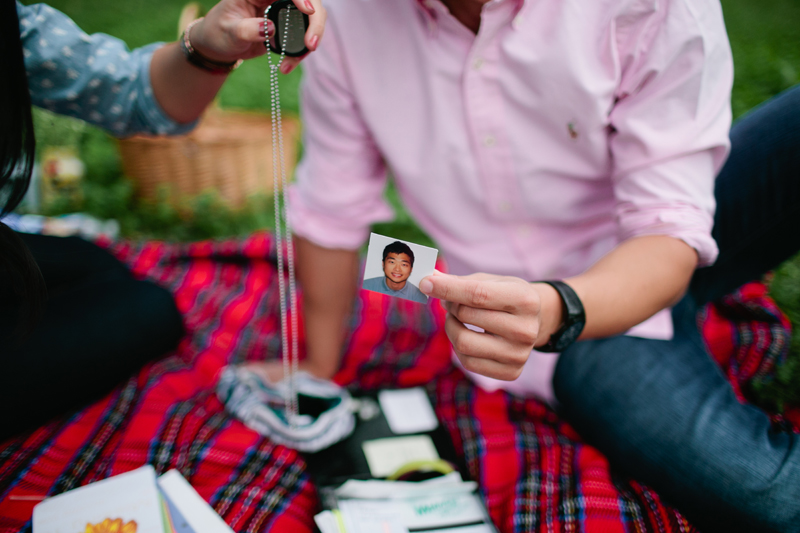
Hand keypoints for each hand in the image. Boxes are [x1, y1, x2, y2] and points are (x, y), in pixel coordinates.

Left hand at [190, 0, 325, 72]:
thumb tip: (269, 28)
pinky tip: (287, 66)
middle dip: (315, 21)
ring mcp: (284, 11)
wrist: (220, 45)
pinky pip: (305, 35)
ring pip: (311, 18)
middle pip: (308, 0)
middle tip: (311, 45)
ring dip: (310, 39)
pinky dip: (301, 52)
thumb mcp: (228, 31)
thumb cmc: (219, 32)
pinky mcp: (289, 27)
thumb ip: (246, 29)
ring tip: (293, 62)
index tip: (308, 11)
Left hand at [419, 271, 562, 380]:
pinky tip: (469, 337)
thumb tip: (428, 280)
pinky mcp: (511, 372)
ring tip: (458, 320)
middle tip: (451, 302)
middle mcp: (526, 329)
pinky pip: (468, 362)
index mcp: (525, 300)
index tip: (425, 283)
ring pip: (464, 343)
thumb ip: (460, 281)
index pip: (477, 294)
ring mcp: (519, 354)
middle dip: (451, 306)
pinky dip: (459, 347)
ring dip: (451, 327)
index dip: (447, 288)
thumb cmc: (507, 296)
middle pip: (467, 316)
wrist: (536, 321)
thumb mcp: (491, 281)